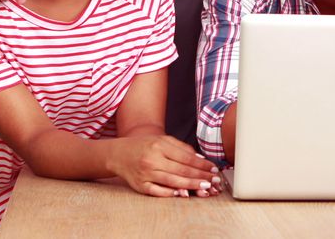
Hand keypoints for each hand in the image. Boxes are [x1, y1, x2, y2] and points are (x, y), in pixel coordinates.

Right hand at [107, 135, 223, 197]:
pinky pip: (157, 191)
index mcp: (159, 146)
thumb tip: (200, 159)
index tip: (213, 168)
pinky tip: (182, 193)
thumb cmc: (144, 146)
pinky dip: (170, 193)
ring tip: (205, 187)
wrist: (119, 154)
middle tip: (214, 180)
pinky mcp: (140, 186)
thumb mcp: (163, 140)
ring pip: (172, 182)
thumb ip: (182, 148)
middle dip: (200, 176)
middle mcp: (152, 160)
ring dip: (191, 185)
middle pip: (181, 171)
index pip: (186, 157)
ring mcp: (145, 174)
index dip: (202, 164)